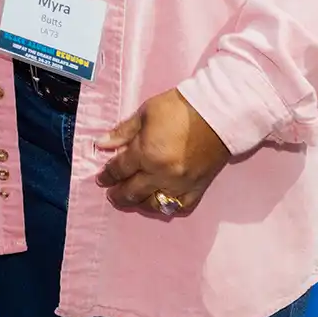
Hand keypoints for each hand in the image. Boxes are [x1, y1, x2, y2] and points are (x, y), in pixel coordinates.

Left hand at [96, 88, 230, 214]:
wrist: (217, 114)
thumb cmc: (178, 108)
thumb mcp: (144, 113)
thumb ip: (122, 132)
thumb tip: (101, 144)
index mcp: (146, 153)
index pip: (119, 170)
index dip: (106, 175)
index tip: (100, 179)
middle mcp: (161, 174)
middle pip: (132, 192)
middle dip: (118, 194)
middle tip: (110, 193)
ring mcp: (181, 185)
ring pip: (153, 205)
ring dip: (138, 204)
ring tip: (130, 199)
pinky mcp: (198, 190)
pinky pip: (178, 208)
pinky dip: (164, 207)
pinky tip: (156, 202)